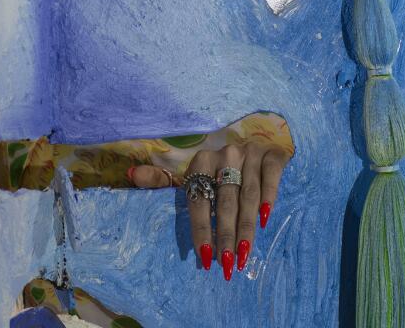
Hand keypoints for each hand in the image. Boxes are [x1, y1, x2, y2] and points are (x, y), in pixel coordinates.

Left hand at [128, 141, 290, 280]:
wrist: (257, 139)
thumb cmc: (221, 166)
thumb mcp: (193, 171)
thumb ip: (162, 178)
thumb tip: (131, 175)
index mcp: (202, 160)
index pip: (199, 200)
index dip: (201, 229)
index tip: (205, 258)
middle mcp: (226, 154)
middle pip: (224, 202)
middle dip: (225, 236)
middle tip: (226, 264)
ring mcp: (251, 153)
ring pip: (248, 196)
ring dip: (246, 228)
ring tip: (243, 255)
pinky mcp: (273, 155)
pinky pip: (270, 178)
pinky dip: (268, 198)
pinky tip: (264, 220)